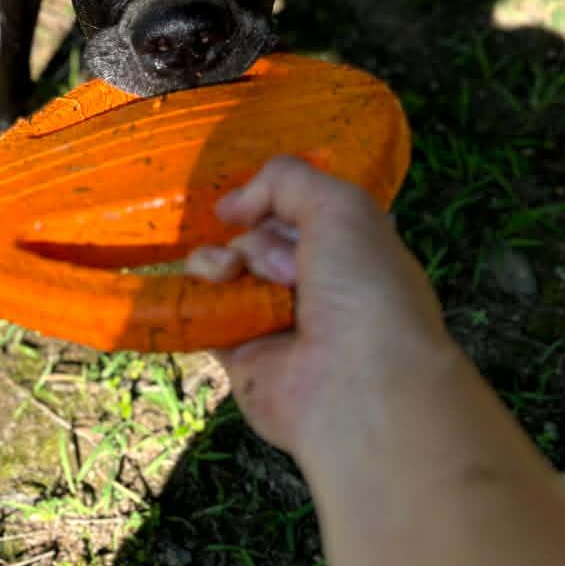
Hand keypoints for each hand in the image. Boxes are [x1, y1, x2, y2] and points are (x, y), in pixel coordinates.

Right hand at [187, 156, 452, 472]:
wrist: (357, 384)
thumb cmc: (363, 287)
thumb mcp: (340, 206)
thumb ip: (286, 181)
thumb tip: (232, 206)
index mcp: (350, 249)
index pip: (301, 210)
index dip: (276, 200)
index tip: (254, 202)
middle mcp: (315, 282)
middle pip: (261, 235)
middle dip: (262, 237)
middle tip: (286, 267)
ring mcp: (275, 317)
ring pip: (229, 266)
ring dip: (227, 259)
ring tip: (236, 274)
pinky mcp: (240, 350)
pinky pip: (207, 309)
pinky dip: (201, 291)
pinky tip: (213, 284)